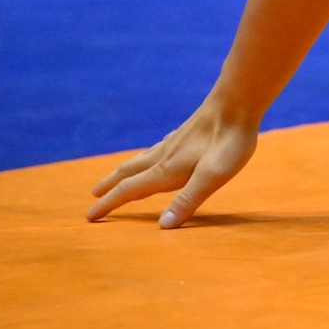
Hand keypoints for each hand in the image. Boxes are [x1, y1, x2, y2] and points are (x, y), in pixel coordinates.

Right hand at [87, 96, 259, 227]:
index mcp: (166, 170)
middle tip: (94, 195)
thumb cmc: (229, 141)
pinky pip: (160, 147)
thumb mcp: (213, 176)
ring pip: (143, 159)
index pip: (129, 191)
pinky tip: (160, 151)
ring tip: (118, 176)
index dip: (109, 205)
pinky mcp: (187, 133)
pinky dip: (149, 155)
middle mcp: (164, 156)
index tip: (89, 217)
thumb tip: (163, 226)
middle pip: (129, 173)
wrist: (239, 101)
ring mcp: (175, 142)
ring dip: (126, 171)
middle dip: (110, 186)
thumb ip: (188, 200)